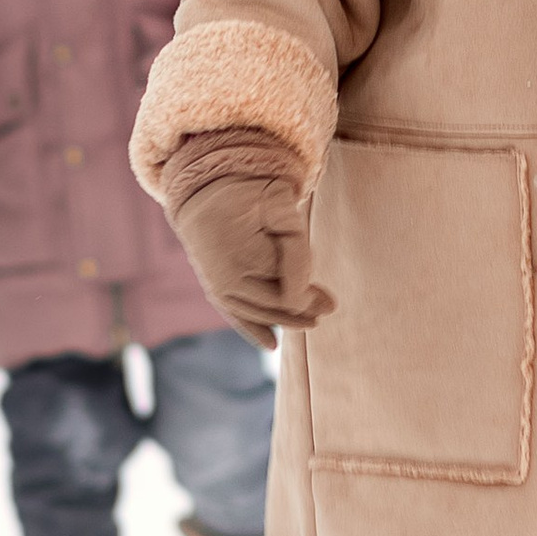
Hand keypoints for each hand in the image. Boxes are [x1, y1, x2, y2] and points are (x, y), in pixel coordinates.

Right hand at [158, 126, 335, 347]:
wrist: (206, 190)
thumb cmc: (250, 194)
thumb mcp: (279, 208)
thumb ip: (296, 248)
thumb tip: (308, 297)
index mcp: (240, 258)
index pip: (285, 290)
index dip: (308, 296)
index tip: (330, 301)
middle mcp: (224, 279)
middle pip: (272, 306)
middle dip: (302, 310)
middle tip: (329, 309)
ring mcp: (216, 287)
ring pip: (257, 313)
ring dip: (285, 320)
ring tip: (313, 322)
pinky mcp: (214, 289)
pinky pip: (235, 314)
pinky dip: (253, 329)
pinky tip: (271, 344)